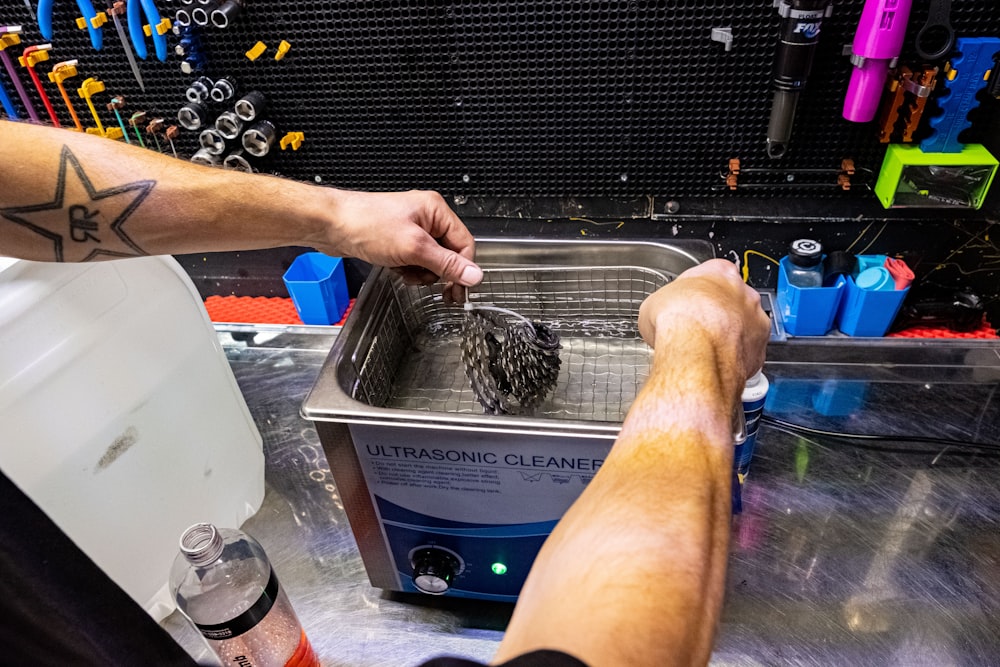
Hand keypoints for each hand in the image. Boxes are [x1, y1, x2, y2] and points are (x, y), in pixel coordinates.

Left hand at [314, 189, 482, 288]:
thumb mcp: (413, 248)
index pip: (464, 243)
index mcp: (435, 210)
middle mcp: (426, 217)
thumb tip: (474, 275)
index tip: (459, 289)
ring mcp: (411, 229)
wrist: (331, 225)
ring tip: (405, 271)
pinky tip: (396, 268)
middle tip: (435, 288)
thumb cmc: (366, 225)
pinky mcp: (398, 240)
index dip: (463, 268)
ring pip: (431, 260)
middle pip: (448, 253)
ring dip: (421, 272)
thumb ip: (446, 264)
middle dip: (437, 271)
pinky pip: (414, 260)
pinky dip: (408, 269)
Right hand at [638, 258, 769, 386]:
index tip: (688, 301)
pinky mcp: (759, 351)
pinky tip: (715, 363)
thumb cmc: (678, 321)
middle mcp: (744, 293)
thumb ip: (666, 306)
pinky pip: (747, 353)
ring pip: (744, 327)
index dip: (698, 291)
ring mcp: (755, 322)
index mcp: (720, 272)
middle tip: (697, 326)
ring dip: (729, 335)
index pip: (713, 274)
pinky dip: (734, 359)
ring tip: (705, 348)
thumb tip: (659, 319)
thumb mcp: (654, 304)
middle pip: (733, 300)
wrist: (695, 350)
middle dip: (718, 313)